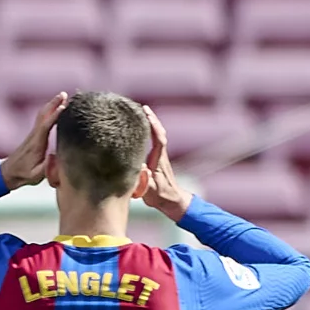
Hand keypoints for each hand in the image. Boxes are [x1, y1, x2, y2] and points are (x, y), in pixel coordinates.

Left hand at [0, 93, 65, 187]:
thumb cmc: (23, 175)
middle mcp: (34, 136)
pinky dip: (49, 111)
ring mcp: (33, 134)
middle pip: (43, 115)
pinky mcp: (34, 136)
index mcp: (37, 144)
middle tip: (64, 94)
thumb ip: (46, 168)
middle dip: (53, 104)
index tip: (64, 107)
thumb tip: (55, 156)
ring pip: (42, 115)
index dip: (55, 116)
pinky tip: (56, 107)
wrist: (8, 173)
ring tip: (63, 96)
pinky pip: (42, 119)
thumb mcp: (36, 176)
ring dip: (52, 104)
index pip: (46, 126)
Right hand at [136, 108, 193, 222]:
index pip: (158, 139)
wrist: (172, 201)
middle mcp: (161, 156)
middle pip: (159, 133)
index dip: (153, 126)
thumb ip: (144, 180)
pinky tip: (144, 128)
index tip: (146, 114)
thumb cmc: (160, 196)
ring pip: (158, 135)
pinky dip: (151, 131)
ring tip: (143, 113)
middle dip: (152, 119)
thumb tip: (138, 166)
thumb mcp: (150, 191)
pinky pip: (155, 140)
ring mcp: (161, 157)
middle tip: (143, 108)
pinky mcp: (158, 159)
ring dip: (152, 123)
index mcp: (159, 161)